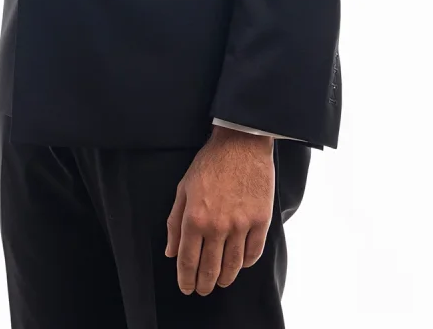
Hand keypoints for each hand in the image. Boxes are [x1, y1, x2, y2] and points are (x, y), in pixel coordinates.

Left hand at [165, 128, 274, 295]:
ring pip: (233, 266)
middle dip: (204, 284)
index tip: (186, 287)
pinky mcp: (261, 220)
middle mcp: (218, 225)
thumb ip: (175, 222)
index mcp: (195, 218)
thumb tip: (171, 251)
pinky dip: (246, 263)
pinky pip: (253, 252)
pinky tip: (241, 264)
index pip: (188, 260)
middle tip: (202, 289)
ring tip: (220, 281)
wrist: (241, 143)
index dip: (186, 279)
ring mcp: (241, 224)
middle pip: (210, 268)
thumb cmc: (210, 162)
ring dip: (225, 278)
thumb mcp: (184, 188)